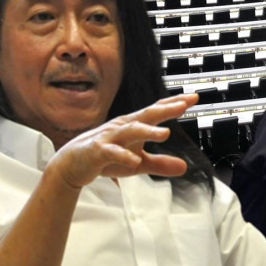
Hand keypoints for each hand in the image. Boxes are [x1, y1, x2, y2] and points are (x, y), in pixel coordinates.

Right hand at [48, 94, 197, 188]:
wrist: (72, 164)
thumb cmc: (106, 158)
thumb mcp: (138, 163)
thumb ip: (160, 164)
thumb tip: (184, 167)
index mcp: (134, 125)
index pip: (156, 110)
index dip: (174, 103)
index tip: (194, 97)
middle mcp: (123, 126)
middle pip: (146, 115)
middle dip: (165, 109)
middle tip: (183, 105)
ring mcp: (109, 137)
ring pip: (130, 130)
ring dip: (147, 131)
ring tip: (165, 133)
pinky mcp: (97, 151)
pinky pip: (111, 152)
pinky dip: (123, 156)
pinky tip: (135, 161)